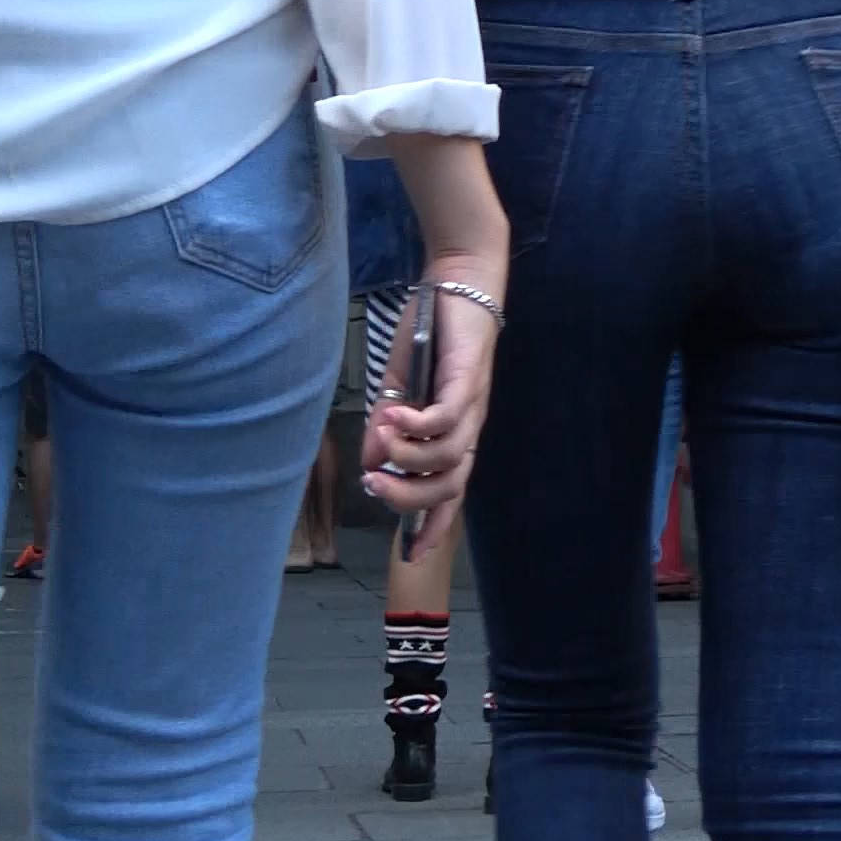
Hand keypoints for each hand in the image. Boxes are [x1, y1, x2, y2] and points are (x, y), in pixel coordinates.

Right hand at [360, 280, 501, 536]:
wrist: (457, 286)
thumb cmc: (431, 337)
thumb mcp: (398, 389)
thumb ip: (384, 427)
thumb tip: (368, 466)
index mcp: (454, 436)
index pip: (449, 494)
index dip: (433, 526)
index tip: (412, 554)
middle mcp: (469, 429)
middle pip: (449, 487)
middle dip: (409, 496)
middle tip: (373, 484)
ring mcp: (472, 407)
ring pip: (447, 457)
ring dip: (409, 457)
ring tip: (381, 440)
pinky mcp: (469, 381)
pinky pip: (447, 418)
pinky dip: (418, 425)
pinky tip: (395, 415)